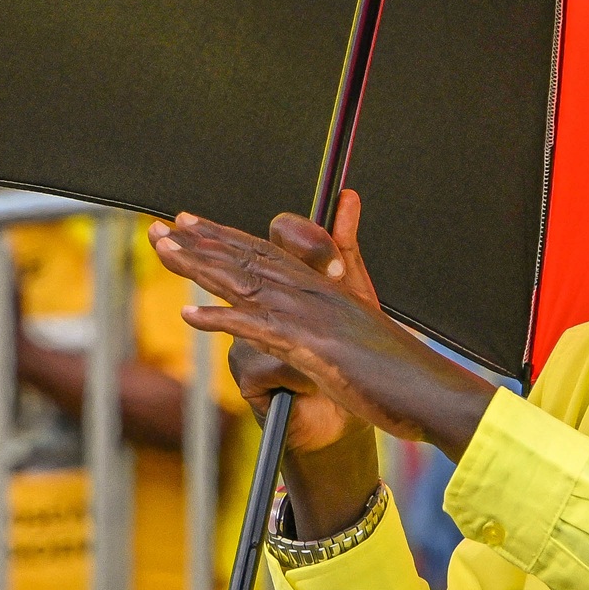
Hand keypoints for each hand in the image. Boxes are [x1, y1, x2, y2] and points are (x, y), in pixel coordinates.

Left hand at [151, 193, 487, 458]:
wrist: (428, 392)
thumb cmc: (398, 358)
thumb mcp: (367, 301)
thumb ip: (351, 250)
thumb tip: (350, 197)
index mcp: (324, 283)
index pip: (266, 250)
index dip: (224, 235)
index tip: (190, 224)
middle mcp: (314, 291)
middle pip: (247, 259)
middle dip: (200, 243)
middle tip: (160, 229)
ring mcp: (311, 317)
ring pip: (244, 283)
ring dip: (199, 268)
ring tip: (163, 253)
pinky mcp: (311, 347)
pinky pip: (258, 329)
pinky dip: (223, 321)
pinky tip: (191, 317)